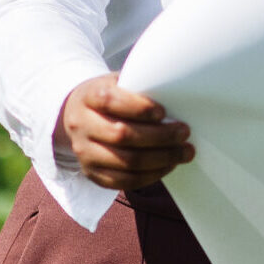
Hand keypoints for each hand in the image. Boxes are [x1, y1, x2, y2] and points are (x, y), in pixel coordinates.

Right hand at [57, 75, 192, 190]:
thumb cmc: (113, 96)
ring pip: (125, 161)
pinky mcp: (91, 172)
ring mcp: (84, 151)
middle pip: (121, 135)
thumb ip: (142, 87)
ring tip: (184, 152)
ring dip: (161, 159)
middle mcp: (81, 125)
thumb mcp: (121, 82)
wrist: (79, 115)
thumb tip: (177, 96)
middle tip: (184, 132)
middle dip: (160, 136)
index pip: (110, 101)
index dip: (139, 108)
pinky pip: (122, 181)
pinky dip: (150, 175)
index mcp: (89, 96)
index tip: (163, 112)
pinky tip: (168, 165)